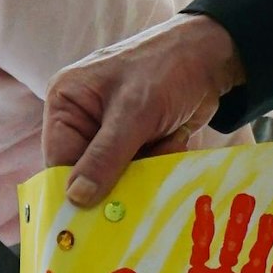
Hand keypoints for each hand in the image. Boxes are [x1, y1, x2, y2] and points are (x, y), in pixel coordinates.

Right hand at [43, 13, 246, 205]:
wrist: (213, 56)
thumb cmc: (167, 68)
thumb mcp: (134, 111)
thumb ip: (105, 156)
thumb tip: (75, 199)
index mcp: (67, 102)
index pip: (59, 161)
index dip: (75, 190)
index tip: (96, 216)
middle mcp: (83, 119)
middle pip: (88, 173)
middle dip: (119, 178)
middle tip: (143, 174)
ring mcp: (111, 132)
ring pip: (118, 176)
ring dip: (145, 169)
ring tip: (165, 143)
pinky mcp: (137, 140)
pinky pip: (140, 169)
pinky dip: (159, 162)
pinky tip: (174, 139)